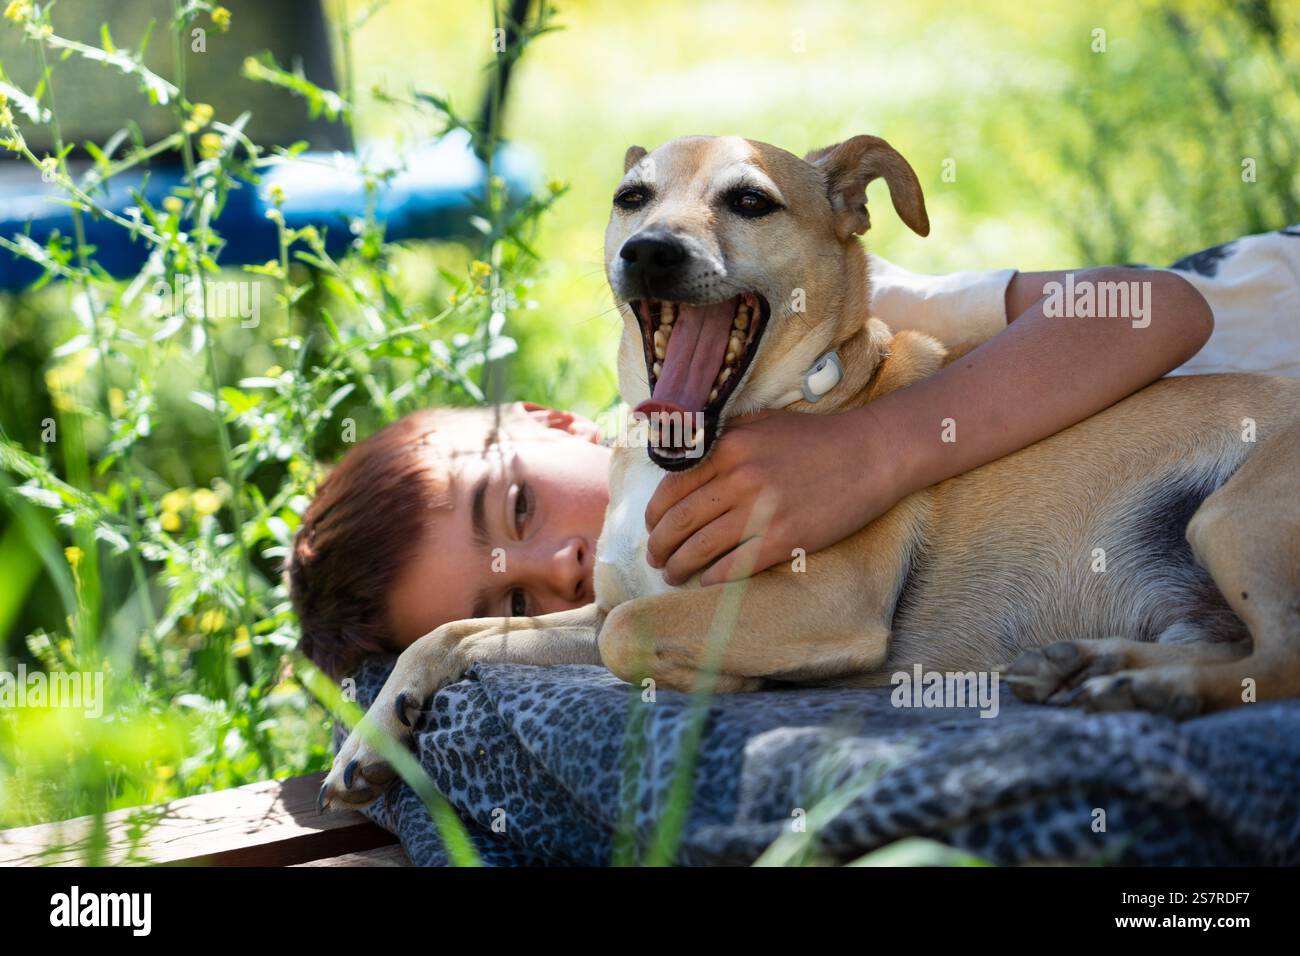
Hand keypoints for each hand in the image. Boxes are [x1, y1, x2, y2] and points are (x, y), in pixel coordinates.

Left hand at [644, 407, 911, 585]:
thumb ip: (722, 440)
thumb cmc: (815, 438)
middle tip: (654, 558)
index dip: (654, 514)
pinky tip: (705, 581)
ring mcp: (762, 510)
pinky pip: (735, 565)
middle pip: (679, 521)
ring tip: (672, 574)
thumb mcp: (761, 423)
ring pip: (701, 547)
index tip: (650, 527)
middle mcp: (739, 478)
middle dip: (659, 545)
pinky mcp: (785, 538)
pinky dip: (713, 578)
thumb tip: (683, 460)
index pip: (672, 487)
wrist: (870, 454)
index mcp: (728, 447)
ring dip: (679, 566)